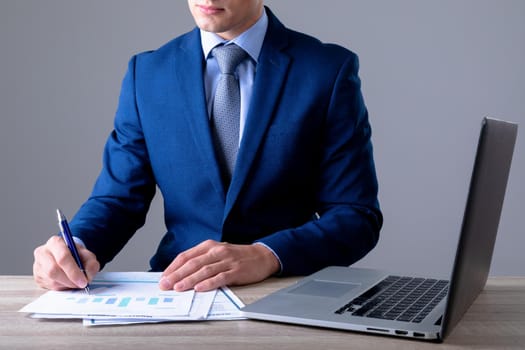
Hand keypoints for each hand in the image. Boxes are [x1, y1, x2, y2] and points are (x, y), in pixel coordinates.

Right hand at [33, 235, 99, 290]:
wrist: (66, 256)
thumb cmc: (76, 255)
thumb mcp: (87, 255)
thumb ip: (91, 263)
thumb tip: (88, 275)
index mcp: (55, 242)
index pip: (63, 257)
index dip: (74, 271)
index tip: (83, 280)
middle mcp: (43, 252)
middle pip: (53, 270)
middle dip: (70, 280)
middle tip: (81, 284)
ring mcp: (37, 265)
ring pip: (52, 280)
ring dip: (67, 284)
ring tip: (75, 282)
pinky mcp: (37, 277)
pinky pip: (49, 286)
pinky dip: (62, 287)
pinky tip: (67, 282)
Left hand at [159, 240, 279, 291]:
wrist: (262, 256)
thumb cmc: (237, 256)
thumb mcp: (217, 252)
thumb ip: (201, 260)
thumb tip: (180, 273)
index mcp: (209, 246)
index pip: (186, 256)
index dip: (173, 267)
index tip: (163, 277)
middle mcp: (217, 251)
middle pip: (192, 263)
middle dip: (176, 275)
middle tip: (165, 284)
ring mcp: (227, 261)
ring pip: (204, 270)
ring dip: (189, 280)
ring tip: (178, 288)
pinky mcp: (236, 271)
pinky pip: (220, 277)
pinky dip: (208, 283)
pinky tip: (200, 288)